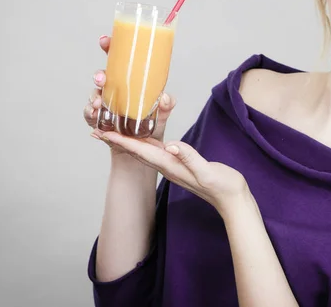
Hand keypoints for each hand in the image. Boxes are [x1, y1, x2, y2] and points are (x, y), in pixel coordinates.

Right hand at [83, 35, 176, 159]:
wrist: (142, 147)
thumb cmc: (152, 122)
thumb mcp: (163, 112)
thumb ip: (167, 104)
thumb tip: (164, 98)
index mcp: (128, 80)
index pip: (117, 59)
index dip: (109, 47)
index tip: (105, 40)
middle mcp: (113, 89)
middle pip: (102, 75)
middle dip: (99, 75)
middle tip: (101, 79)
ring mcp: (104, 104)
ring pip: (93, 94)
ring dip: (93, 97)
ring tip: (98, 104)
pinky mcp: (97, 119)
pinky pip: (89, 114)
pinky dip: (89, 114)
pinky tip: (94, 114)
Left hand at [93, 130, 249, 215]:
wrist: (232, 200)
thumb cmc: (223, 186)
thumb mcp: (207, 171)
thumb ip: (189, 158)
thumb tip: (170, 145)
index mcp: (171, 165)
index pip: (141, 151)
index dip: (121, 141)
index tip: (102, 133)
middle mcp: (168, 167)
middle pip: (136, 152)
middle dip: (117, 142)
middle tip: (97, 131)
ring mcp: (173, 167)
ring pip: (144, 152)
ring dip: (128, 143)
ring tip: (113, 133)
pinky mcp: (180, 166)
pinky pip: (157, 152)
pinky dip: (145, 144)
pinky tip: (144, 139)